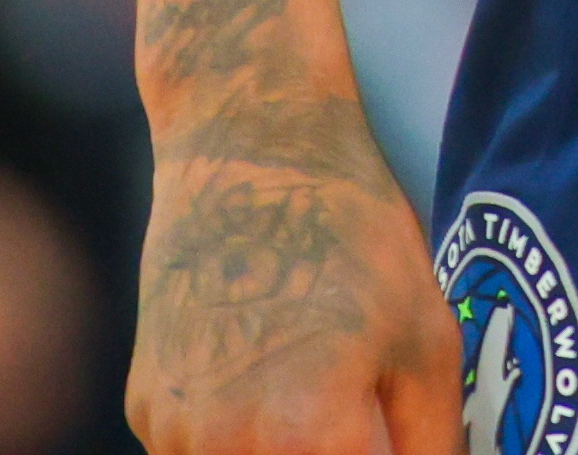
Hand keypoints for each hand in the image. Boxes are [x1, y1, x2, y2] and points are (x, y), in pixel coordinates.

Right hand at [126, 65, 465, 454]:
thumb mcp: (428, 345)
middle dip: (332, 450)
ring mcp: (176, 432)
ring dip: (284, 450)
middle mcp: (229, 447)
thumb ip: (431, 449)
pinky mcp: (146, 410)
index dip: (379, 452)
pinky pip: (202, 454)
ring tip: (313, 385)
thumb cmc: (352, 238)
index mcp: (309, 437)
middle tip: (357, 411)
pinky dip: (240, 440)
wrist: (249, 152)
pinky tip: (267, 377)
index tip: (384, 433)